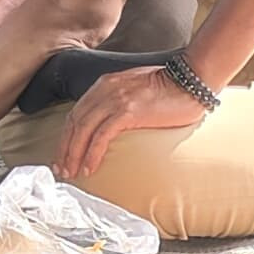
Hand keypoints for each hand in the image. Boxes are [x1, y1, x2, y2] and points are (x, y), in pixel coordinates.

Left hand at [56, 66, 210, 184]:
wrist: (192, 81)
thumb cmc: (171, 89)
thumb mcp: (136, 89)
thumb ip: (119, 100)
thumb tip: (111, 123)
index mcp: (104, 84)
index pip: (76, 113)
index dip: (67, 136)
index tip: (63, 155)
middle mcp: (105, 90)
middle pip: (75, 122)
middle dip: (65, 148)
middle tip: (61, 170)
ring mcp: (115, 99)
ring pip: (83, 131)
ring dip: (74, 154)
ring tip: (72, 173)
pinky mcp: (127, 112)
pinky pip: (101, 136)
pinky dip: (92, 153)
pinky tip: (89, 168)